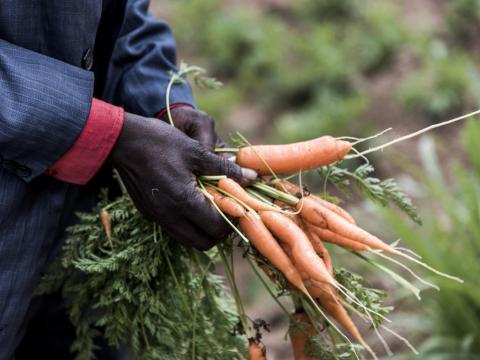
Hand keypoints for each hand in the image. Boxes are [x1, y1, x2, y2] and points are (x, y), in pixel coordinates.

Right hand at [111, 112, 256, 249]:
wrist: (121, 140)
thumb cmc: (161, 141)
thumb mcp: (196, 151)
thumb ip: (225, 169)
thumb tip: (251, 178)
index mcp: (183, 201)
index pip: (216, 229)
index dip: (232, 221)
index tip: (238, 205)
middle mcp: (169, 215)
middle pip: (203, 243)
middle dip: (219, 232)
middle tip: (226, 211)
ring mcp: (157, 217)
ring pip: (187, 239)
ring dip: (202, 230)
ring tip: (210, 207)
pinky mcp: (148, 213)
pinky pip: (173, 229)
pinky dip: (187, 224)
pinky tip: (191, 202)